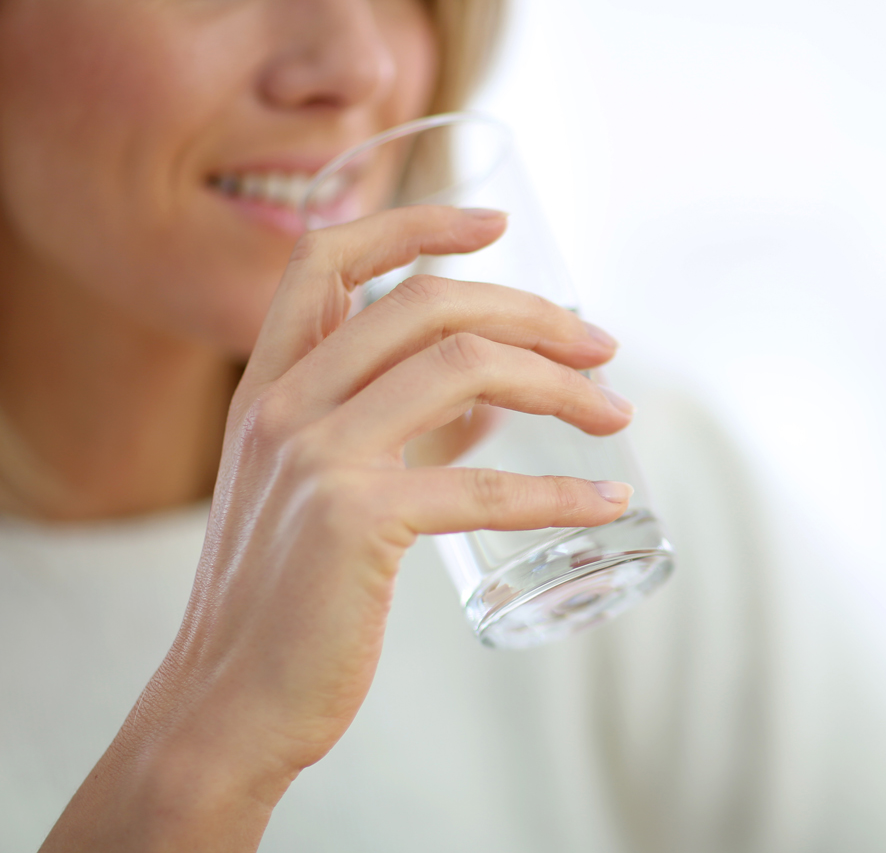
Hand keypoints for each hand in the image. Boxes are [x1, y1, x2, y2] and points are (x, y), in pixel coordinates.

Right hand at [42, 206, 631, 851]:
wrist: (228, 702)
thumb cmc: (288, 599)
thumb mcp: (324, 491)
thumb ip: (398, 434)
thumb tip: (490, 404)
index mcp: (268, 386)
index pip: (330, 259)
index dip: (416, 223)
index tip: (496, 224)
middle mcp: (283, 405)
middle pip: (428, 306)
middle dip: (531, 313)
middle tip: (602, 344)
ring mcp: (314, 458)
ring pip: (464, 371)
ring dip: (560, 385)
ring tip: (617, 413)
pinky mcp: (354, 522)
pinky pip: (482, 485)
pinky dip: (558, 491)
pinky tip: (606, 503)